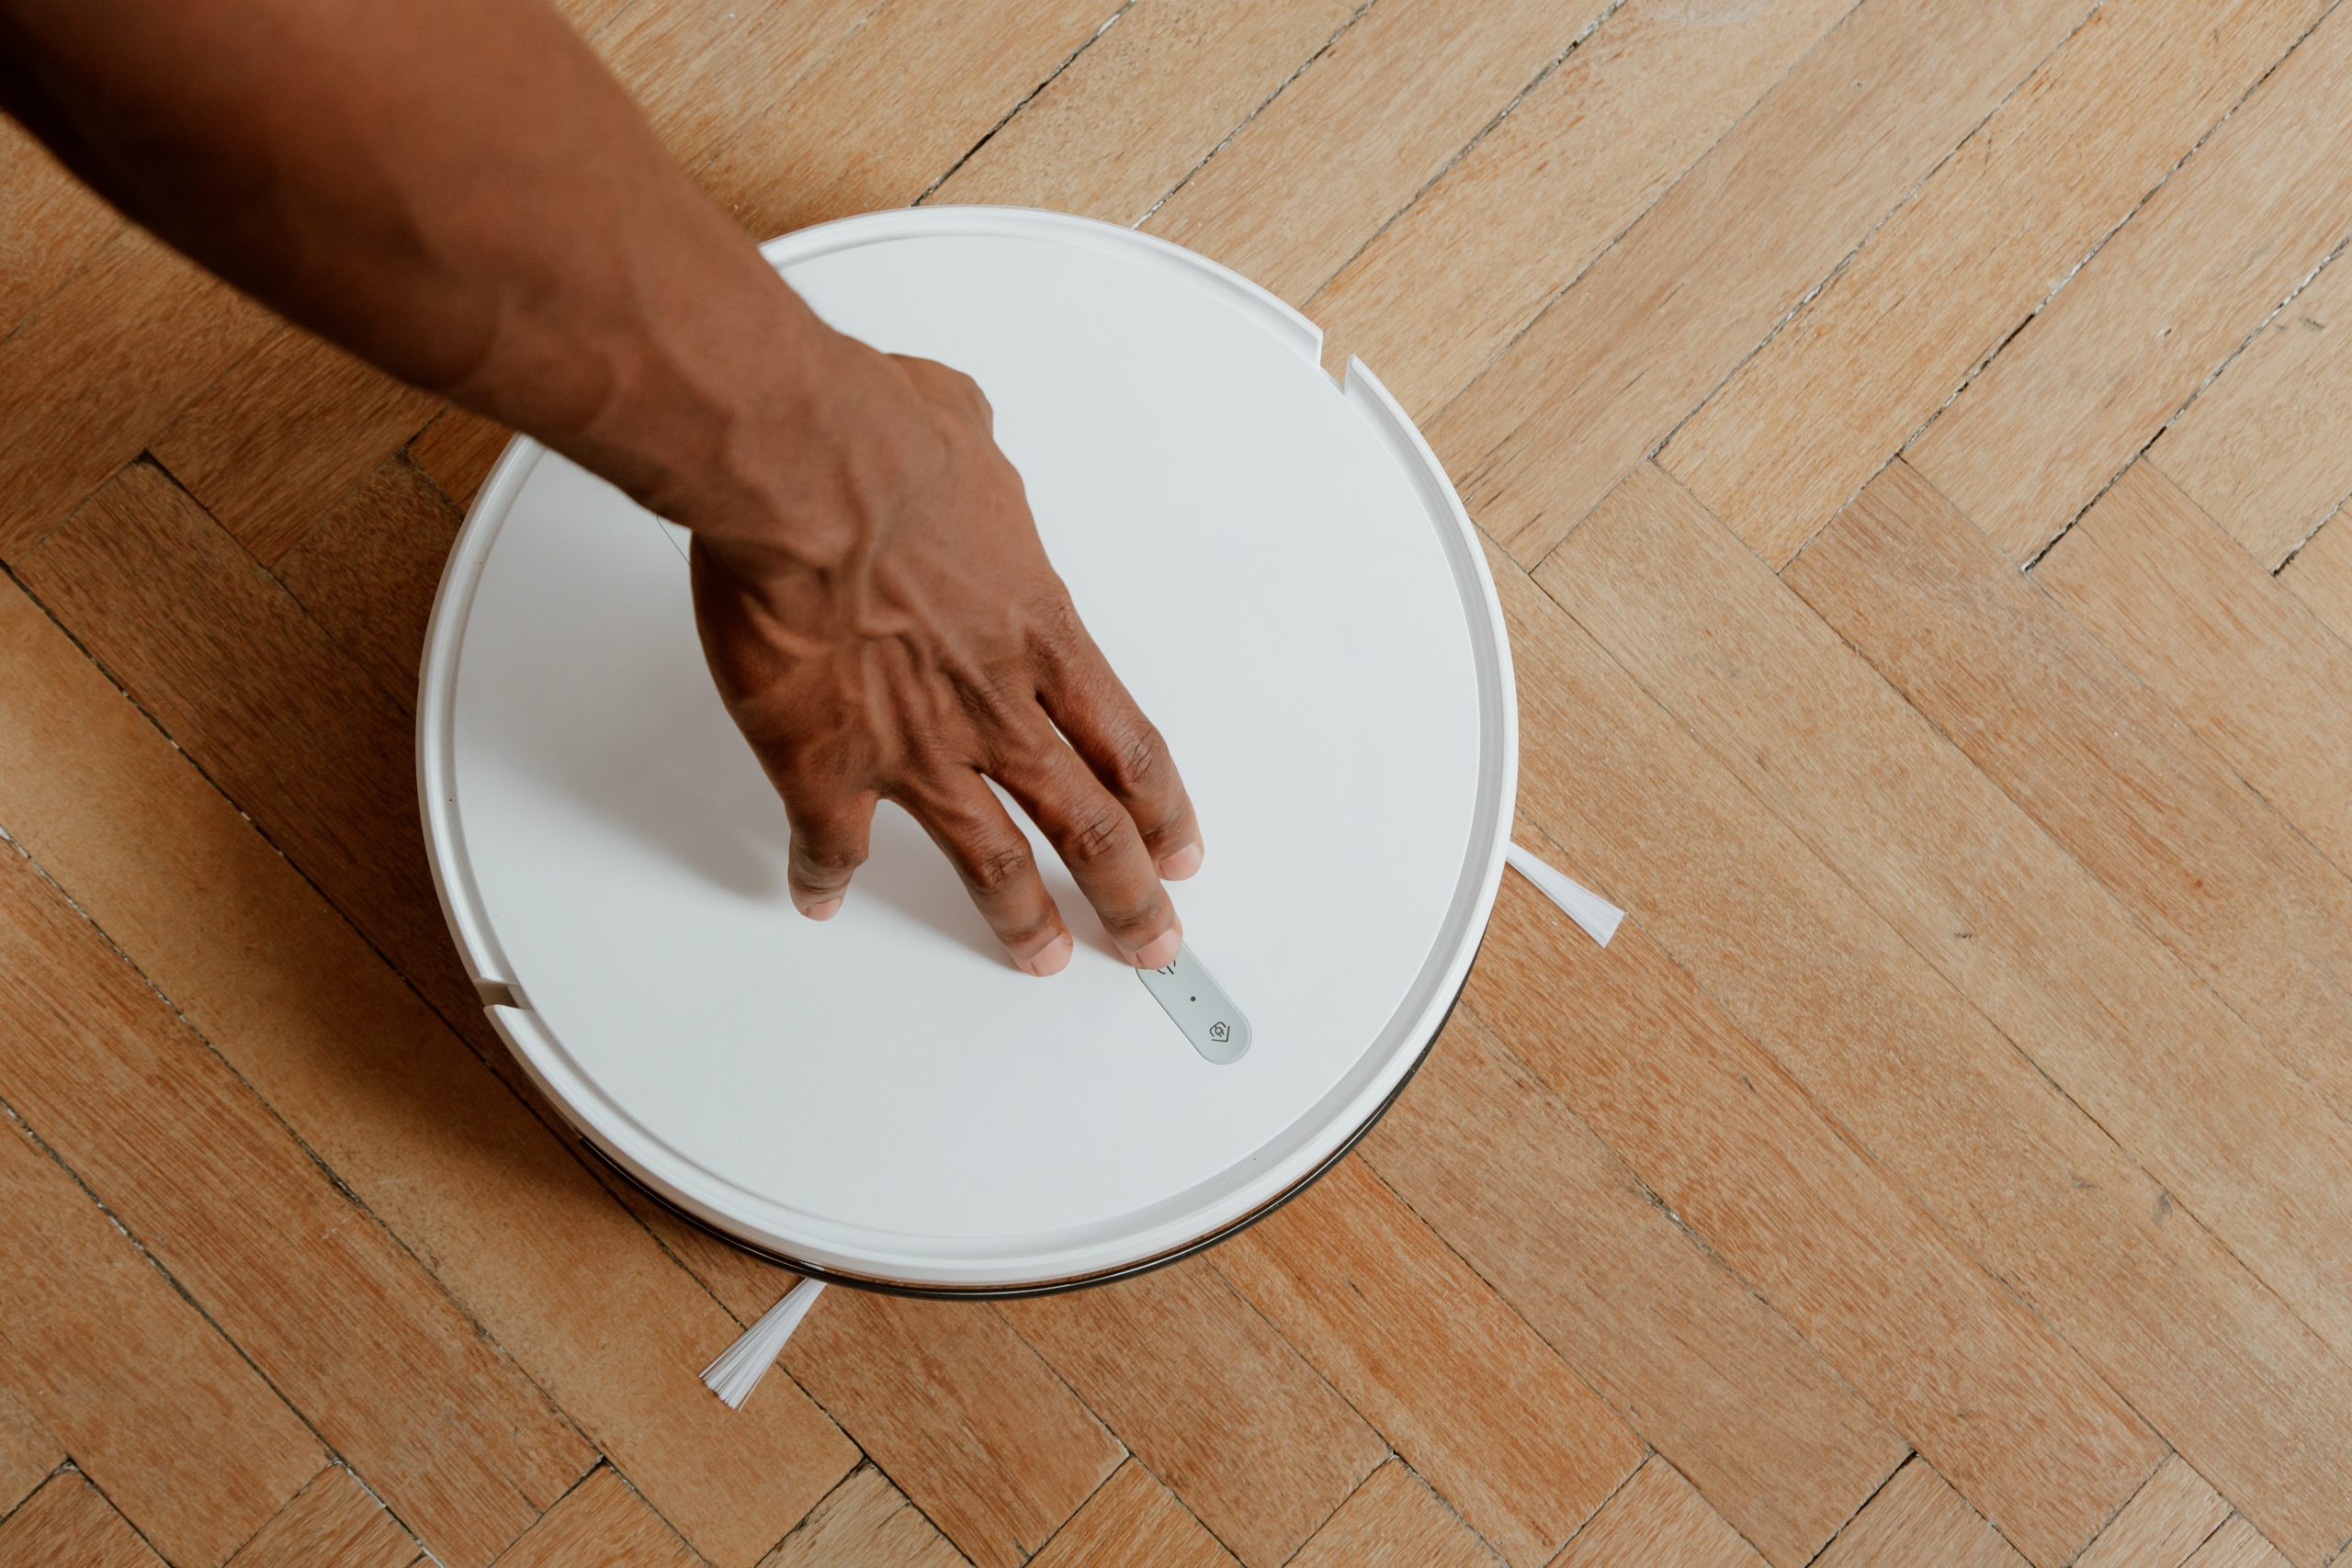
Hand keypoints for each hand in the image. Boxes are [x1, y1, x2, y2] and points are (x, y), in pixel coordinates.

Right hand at [686, 336, 1201, 976]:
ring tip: (1044, 958)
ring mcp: (916, 747)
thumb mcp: (963, 434)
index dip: (1163, 809)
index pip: (1130, 746)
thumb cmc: (882, 442)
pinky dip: (824, 878)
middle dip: (1130, 896)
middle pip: (1091, 827)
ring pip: (994, 864)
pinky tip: (821, 898)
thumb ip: (975, 473)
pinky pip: (832, 846)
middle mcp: (995, 705)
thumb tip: (955, 440)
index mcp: (1041, 633)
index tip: (1181, 848)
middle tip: (1152, 940)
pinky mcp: (826, 765)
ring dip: (1025, 922)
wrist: (800, 471)